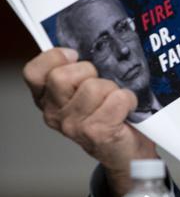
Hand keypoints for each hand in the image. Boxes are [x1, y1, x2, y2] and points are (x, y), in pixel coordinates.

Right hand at [23, 47, 156, 196]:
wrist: (128, 151)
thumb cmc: (109, 115)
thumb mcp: (86, 90)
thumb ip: (78, 70)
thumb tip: (88, 44)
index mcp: (47, 98)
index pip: (34, 71)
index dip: (55, 58)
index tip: (75, 57)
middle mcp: (54, 113)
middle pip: (63, 76)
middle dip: (90, 72)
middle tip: (102, 85)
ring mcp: (73, 126)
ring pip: (94, 87)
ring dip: (113, 89)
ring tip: (116, 101)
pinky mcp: (96, 133)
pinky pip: (117, 99)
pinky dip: (128, 100)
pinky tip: (127, 109)